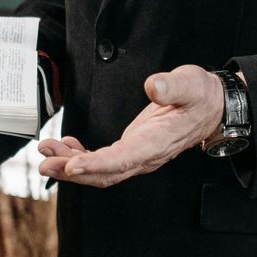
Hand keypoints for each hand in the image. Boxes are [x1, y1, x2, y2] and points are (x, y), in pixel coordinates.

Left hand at [36, 64, 223, 187]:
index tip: (72, 167)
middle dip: (73, 171)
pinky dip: (80, 157)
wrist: (211, 108)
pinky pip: (103, 161)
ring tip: (46, 153)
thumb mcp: (191, 84)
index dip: (97, 165)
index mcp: (159, 141)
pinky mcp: (132, 150)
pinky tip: (65, 147)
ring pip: (101, 170)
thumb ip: (173, 86)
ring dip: (71, 164)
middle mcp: (147, 155)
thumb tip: (153, 86)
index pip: (125, 158)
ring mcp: (138, 155)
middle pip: (106, 172)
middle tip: (45, 162)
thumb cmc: (200, 96)